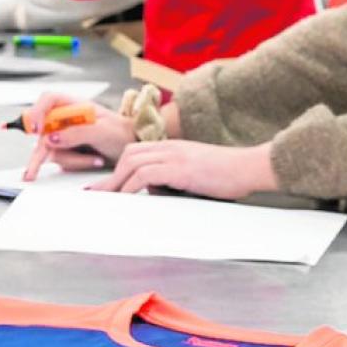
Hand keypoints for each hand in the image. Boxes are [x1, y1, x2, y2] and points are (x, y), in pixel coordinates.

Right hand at [20, 92, 134, 180]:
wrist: (131, 147)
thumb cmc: (121, 132)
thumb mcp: (101, 130)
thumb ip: (76, 133)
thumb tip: (51, 138)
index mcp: (73, 105)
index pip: (48, 100)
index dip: (38, 112)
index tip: (38, 130)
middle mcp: (65, 119)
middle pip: (43, 131)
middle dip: (41, 152)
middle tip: (31, 172)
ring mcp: (65, 135)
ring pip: (51, 150)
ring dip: (73, 159)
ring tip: (95, 158)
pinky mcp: (67, 150)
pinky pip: (62, 160)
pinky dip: (77, 163)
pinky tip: (93, 160)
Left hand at [90, 142, 279, 199]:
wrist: (250, 167)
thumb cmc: (228, 175)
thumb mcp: (194, 177)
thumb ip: (172, 180)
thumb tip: (152, 192)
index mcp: (173, 148)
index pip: (136, 151)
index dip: (117, 168)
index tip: (104, 185)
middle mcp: (171, 148)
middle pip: (129, 154)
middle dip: (111, 175)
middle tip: (97, 194)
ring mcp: (175, 156)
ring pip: (133, 162)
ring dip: (117, 182)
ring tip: (107, 199)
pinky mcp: (181, 168)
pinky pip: (146, 174)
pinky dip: (131, 186)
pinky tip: (127, 197)